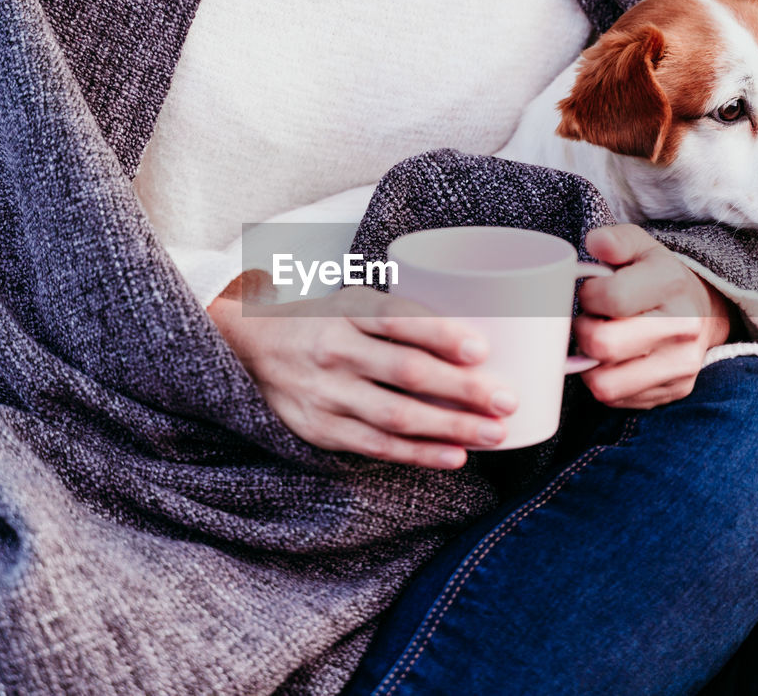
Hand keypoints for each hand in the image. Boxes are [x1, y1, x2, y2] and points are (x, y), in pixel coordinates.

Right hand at [208, 286, 518, 468]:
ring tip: (495, 433)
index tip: (481, 349)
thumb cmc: (324, 321)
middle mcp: (335, 350)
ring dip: (451, 428)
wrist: (250, 347)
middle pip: (406, 373)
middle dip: (462, 390)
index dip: (440, 334)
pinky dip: (420, 454)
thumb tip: (484, 331)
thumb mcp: (354, 301)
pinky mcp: (323, 429)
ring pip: (397, 416)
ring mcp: (327, 394)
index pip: (397, 319)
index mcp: (347, 311)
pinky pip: (378, 447)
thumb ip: (403, 314)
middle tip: (506, 400)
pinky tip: (455, 456)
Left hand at [574, 224, 732, 408]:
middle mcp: (682, 327)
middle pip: (603, 346)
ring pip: (606, 384)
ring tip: (600, 344)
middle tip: (590, 322)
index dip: (588, 297)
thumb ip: (615, 240)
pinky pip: (618, 400)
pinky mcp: (675, 391)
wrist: (701, 311)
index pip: (610, 298)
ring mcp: (681, 364)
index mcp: (670, 283)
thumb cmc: (656, 278)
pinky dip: (607, 382)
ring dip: (591, 365)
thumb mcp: (639, 247)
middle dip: (583, 333)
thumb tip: (595, 242)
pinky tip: (615, 362)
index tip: (592, 294)